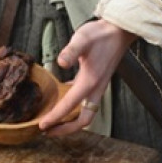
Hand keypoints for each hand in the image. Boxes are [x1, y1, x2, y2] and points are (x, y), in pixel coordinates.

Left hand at [38, 19, 136, 135]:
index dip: (55, 117)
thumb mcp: (82, 39)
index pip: (69, 105)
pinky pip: (87, 101)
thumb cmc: (101, 34)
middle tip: (49, 131)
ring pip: (86, 113)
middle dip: (66, 129)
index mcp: (90, 81)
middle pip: (83, 120)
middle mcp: (96, 88)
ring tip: (55, 121)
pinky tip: (64, 98)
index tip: (42, 125)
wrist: (119, 31)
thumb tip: (60, 63)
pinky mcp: (98, 81)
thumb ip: (71, 51)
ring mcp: (99, 86)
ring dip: (72, 121)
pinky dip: (75, 106)